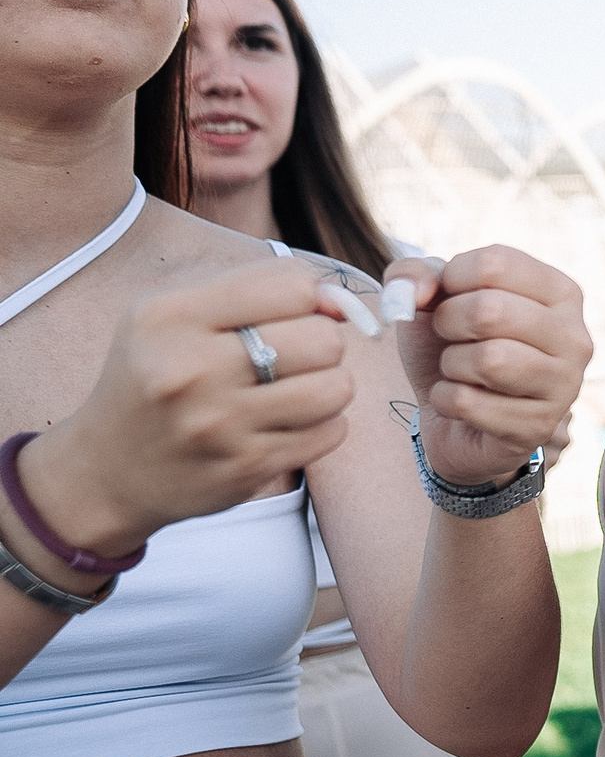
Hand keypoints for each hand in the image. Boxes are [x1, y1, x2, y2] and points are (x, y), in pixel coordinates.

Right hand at [18, 259, 357, 561]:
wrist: (109, 469)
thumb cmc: (157, 375)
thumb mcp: (176, 313)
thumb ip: (259, 287)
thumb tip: (342, 302)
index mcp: (171, 316)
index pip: (293, 287)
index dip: (307, 298)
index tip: (288, 315)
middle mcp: (192, 369)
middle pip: (325, 339)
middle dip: (320, 344)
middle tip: (290, 357)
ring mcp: (220, 424)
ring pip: (337, 388)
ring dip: (326, 387)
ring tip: (291, 390)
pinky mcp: (246, 466)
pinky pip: (332, 432)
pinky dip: (320, 425)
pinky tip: (282, 424)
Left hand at [390, 246, 592, 488]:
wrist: (455, 419)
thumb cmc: (453, 348)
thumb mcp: (431, 300)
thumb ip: (414, 274)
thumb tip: (416, 292)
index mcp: (561, 293)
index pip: (496, 264)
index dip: (452, 280)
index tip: (451, 299)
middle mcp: (575, 337)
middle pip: (491, 311)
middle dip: (448, 323)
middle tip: (450, 338)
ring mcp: (565, 386)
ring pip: (488, 360)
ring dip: (452, 365)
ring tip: (459, 370)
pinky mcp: (539, 427)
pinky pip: (469, 403)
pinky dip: (445, 400)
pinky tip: (461, 402)